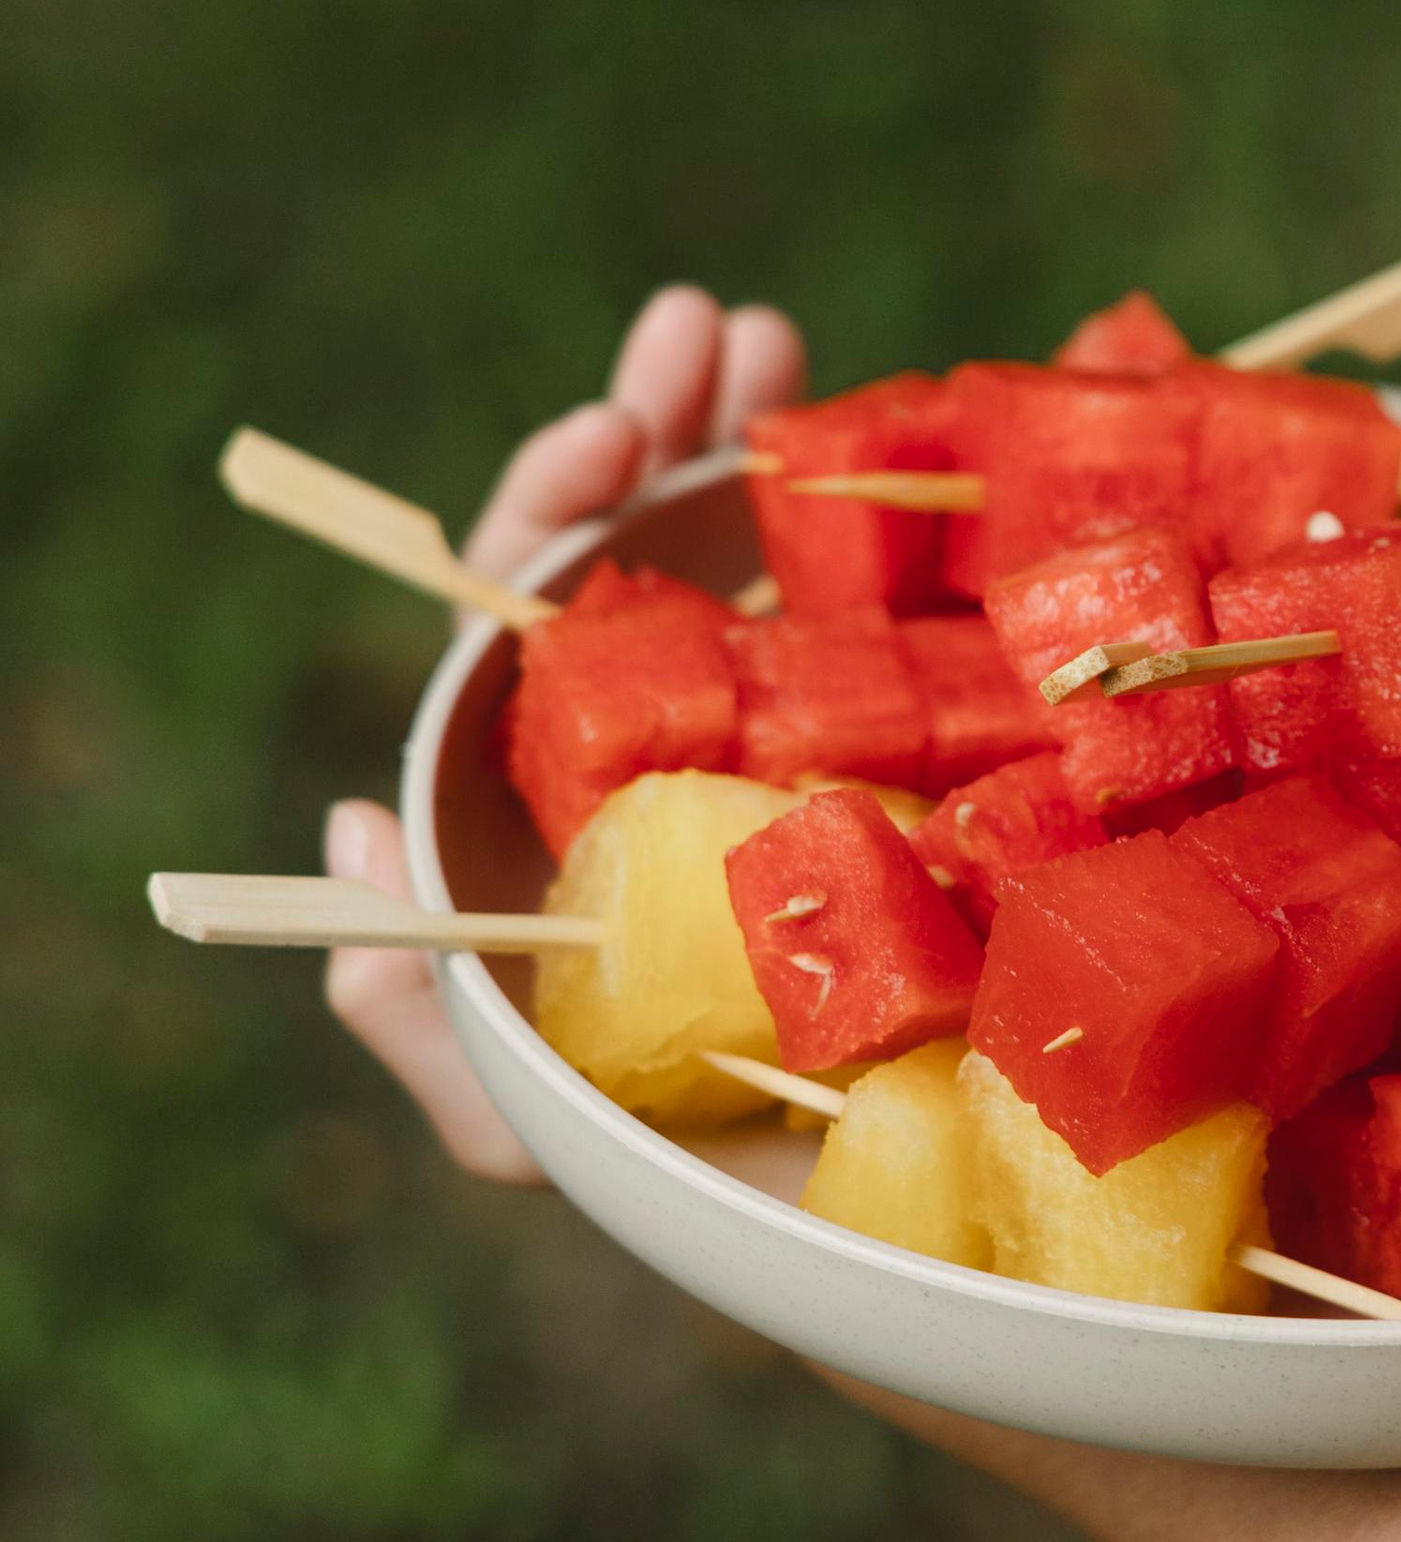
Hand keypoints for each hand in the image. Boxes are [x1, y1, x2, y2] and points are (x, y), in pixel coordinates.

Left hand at [324, 284, 803, 1176]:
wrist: (871, 1210)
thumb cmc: (681, 1172)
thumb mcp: (525, 1122)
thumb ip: (420, 1018)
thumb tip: (345, 832)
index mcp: (576, 801)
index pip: (531, 631)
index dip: (546, 522)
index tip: (599, 440)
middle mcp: (674, 748)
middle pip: (636, 558)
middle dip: (656, 430)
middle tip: (702, 331)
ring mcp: (793, 736)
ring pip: (749, 554)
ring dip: (747, 429)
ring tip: (766, 339)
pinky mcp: (914, 750)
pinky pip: (883, 609)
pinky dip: (880, 506)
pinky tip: (891, 427)